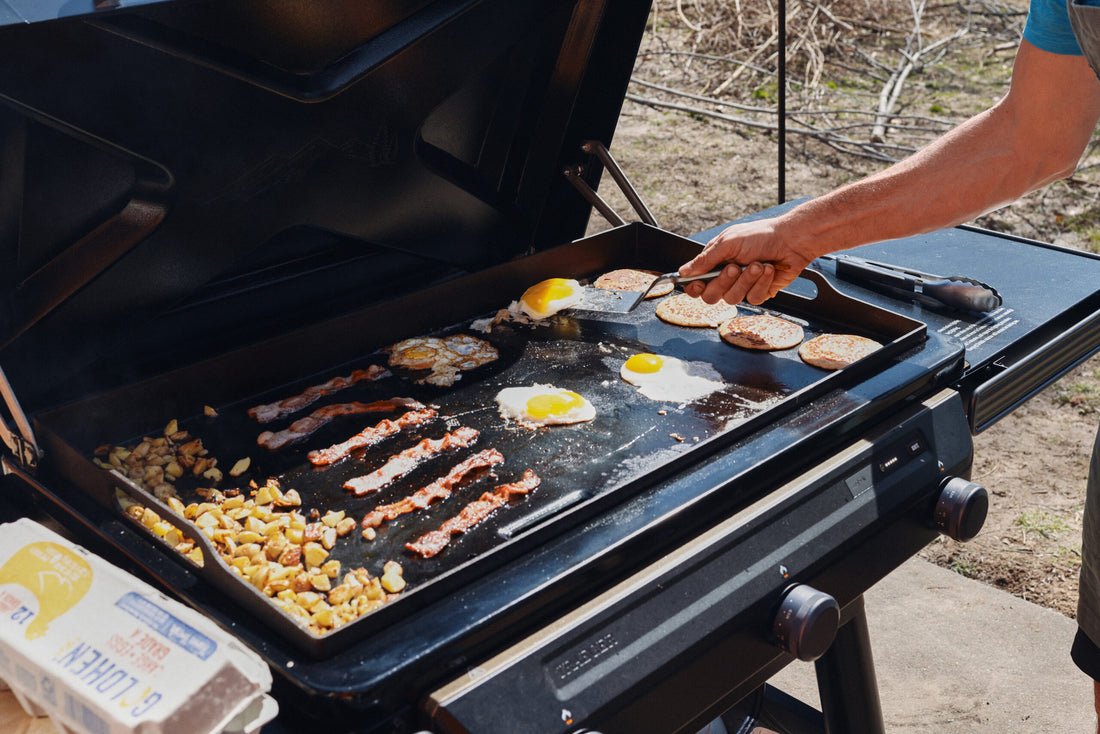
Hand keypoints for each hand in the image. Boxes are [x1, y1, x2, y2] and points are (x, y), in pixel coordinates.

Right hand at [678, 216, 817, 304]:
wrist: (791, 240)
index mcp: (715, 262)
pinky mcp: (759, 292)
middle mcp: (727, 276)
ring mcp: (743, 286)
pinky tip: (768, 270)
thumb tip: (683, 272)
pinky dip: (761, 283)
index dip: (694, 287)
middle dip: (724, 282)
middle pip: (711, 296)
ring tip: (757, 264)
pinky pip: (753, 298)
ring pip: (733, 298)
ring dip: (746, 280)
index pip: (696, 284)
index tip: (698, 284)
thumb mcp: (728, 243)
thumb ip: (705, 260)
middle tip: (734, 267)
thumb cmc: (761, 235)